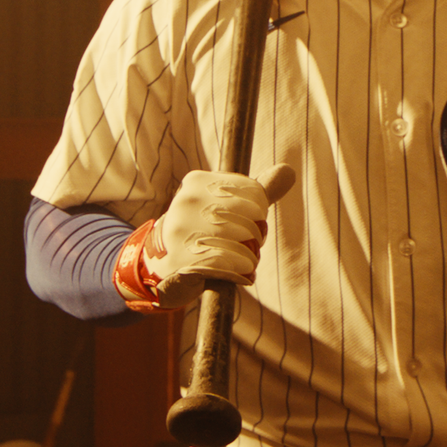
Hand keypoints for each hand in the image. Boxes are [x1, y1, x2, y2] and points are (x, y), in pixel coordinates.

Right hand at [113, 165, 296, 312]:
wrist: (158, 266)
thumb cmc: (202, 232)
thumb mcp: (227, 206)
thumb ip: (259, 190)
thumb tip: (289, 171)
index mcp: (197, 182)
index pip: (254, 195)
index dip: (258, 216)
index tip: (244, 224)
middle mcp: (186, 202)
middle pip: (251, 220)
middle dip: (255, 239)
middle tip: (245, 248)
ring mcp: (181, 232)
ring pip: (242, 243)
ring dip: (249, 259)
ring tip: (242, 263)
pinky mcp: (181, 261)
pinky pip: (228, 265)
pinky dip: (240, 273)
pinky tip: (239, 275)